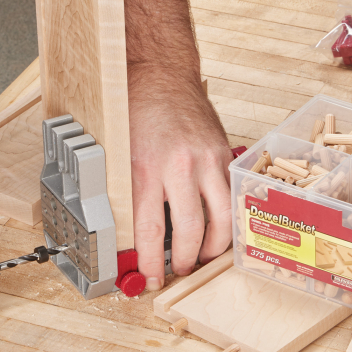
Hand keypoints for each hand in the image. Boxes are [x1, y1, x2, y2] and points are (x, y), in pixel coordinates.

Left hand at [128, 65, 232, 286]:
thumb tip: (129, 237)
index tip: (149, 278)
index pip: (150, 230)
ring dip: (213, 246)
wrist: (160, 74)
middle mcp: (180, 166)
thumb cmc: (136, 111)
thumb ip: (127, 194)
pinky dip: (227, 219)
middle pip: (190, 231)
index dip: (149, 261)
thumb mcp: (120, 154)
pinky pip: (231, 197)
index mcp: (147, 167)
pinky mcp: (224, 155)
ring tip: (202, 256)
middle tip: (179, 269)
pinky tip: (218, 229)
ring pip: (221, 219)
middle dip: (185, 259)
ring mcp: (208, 160)